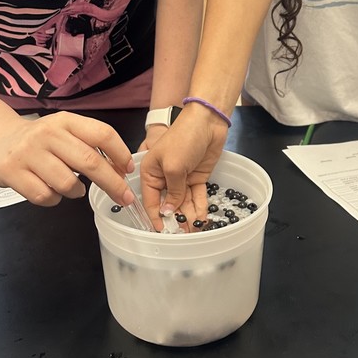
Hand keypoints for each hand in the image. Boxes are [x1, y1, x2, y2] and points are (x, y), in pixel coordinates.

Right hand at [0, 112, 135, 207]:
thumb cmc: (39, 141)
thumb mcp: (64, 132)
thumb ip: (89, 145)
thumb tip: (120, 169)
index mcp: (65, 121)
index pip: (102, 134)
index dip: (120, 154)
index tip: (128, 170)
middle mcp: (47, 133)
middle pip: (90, 161)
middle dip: (112, 183)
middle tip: (124, 197)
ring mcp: (28, 153)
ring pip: (67, 183)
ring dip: (77, 192)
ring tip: (72, 188)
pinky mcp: (12, 172)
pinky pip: (45, 196)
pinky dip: (53, 199)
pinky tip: (50, 190)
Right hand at [140, 103, 228, 230]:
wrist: (207, 122)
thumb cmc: (183, 138)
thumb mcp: (173, 166)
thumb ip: (172, 191)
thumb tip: (170, 210)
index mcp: (150, 171)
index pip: (149, 200)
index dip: (155, 216)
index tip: (160, 231)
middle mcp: (164, 177)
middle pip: (168, 204)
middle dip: (175, 219)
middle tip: (182, 235)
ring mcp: (181, 178)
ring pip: (183, 202)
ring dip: (188, 216)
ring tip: (194, 231)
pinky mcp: (196, 177)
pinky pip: (196, 196)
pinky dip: (199, 208)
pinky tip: (202, 220)